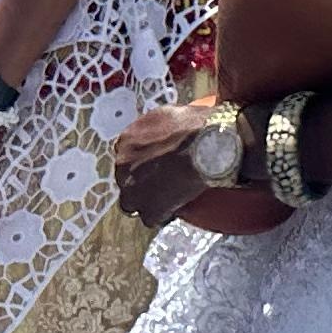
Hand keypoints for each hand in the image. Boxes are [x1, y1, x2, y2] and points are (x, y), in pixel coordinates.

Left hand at [114, 102, 243, 230]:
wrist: (208, 146)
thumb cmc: (195, 126)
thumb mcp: (170, 115)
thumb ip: (157, 126)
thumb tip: (164, 129)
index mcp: (126, 141)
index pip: (126, 156)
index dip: (141, 161)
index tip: (155, 162)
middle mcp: (123, 166)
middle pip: (127, 179)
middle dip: (141, 181)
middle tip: (164, 180)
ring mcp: (133, 190)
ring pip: (132, 203)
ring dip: (146, 201)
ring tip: (167, 198)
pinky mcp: (149, 210)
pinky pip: (151, 218)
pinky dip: (162, 214)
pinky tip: (175, 208)